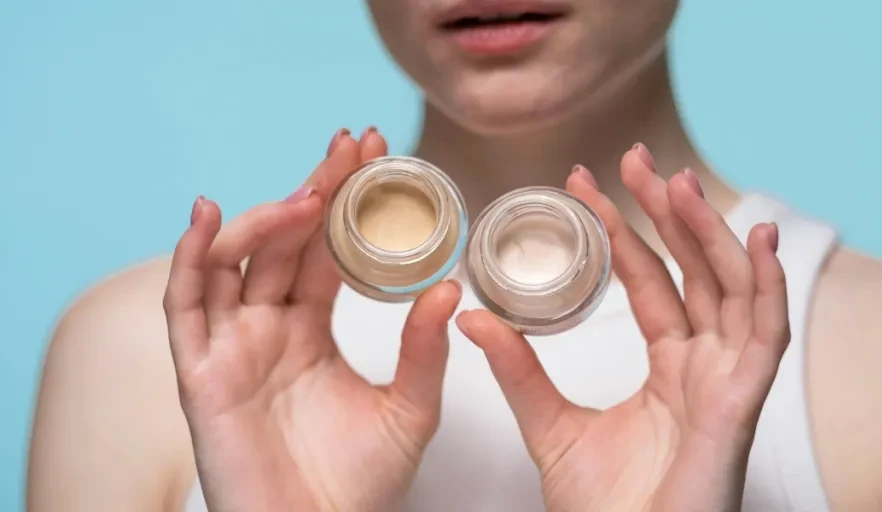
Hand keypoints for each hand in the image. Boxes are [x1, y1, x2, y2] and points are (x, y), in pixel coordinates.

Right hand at [163, 129, 461, 511]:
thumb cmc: (360, 486)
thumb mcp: (409, 408)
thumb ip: (423, 350)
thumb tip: (451, 287)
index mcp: (310, 330)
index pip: (323, 250)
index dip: (343, 202)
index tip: (372, 154)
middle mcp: (266, 329)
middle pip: (282, 244)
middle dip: (313, 192)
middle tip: (347, 148)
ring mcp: (230, 347)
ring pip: (233, 262)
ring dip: (265, 220)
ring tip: (308, 193)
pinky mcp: (200, 374)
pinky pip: (183, 307)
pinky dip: (190, 258)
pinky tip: (210, 216)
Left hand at [456, 145, 788, 511]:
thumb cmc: (604, 510)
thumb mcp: (549, 424)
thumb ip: (518, 369)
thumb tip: (472, 314)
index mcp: (670, 369)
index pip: (652, 281)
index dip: (626, 230)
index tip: (589, 184)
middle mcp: (705, 367)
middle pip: (695, 272)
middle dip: (671, 212)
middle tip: (637, 159)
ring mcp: (728, 384)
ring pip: (732, 290)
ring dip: (711, 233)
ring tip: (678, 182)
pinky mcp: (742, 407)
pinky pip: (767, 338)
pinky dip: (770, 288)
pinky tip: (761, 239)